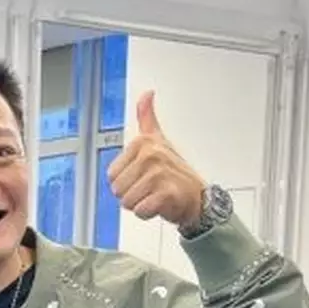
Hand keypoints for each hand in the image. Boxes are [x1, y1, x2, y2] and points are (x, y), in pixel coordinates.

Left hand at [107, 92, 204, 228]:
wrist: (197, 197)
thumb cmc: (175, 171)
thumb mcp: (159, 140)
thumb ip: (147, 117)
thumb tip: (147, 94)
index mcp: (143, 143)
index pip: (111, 175)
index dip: (125, 181)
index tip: (142, 176)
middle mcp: (150, 155)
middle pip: (117, 190)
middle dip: (131, 195)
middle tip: (149, 188)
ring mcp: (158, 174)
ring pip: (127, 202)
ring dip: (140, 204)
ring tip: (154, 195)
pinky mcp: (165, 194)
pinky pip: (140, 211)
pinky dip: (148, 213)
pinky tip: (160, 204)